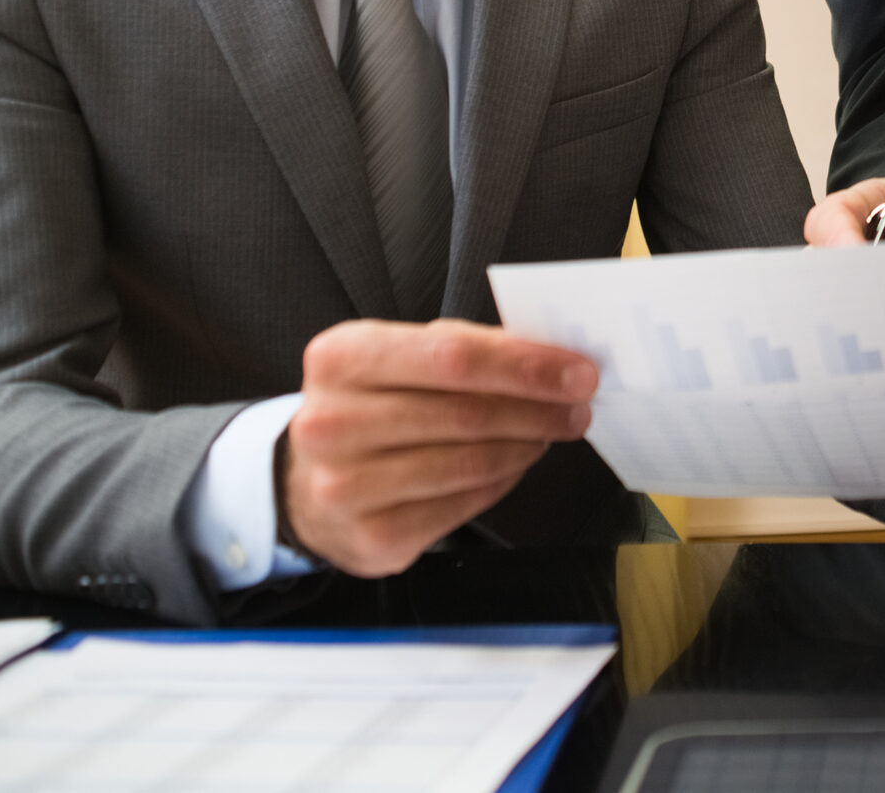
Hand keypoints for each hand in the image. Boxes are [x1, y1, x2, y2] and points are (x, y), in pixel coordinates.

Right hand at [279, 318, 597, 576]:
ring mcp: (346, 486)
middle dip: (539, 409)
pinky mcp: (371, 537)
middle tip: (579, 406)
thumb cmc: (370, 404)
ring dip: (526, 446)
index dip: (525, 365)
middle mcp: (332, 422)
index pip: (453, 356)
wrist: (304, 480)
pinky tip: (514, 464)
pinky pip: (463, 505)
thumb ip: (466, 348)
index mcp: (342, 358)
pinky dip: (503, 482)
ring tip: (549, 432)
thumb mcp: (398, 356)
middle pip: (466, 413)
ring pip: (470, 463)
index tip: (579, 371)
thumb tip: (553, 357)